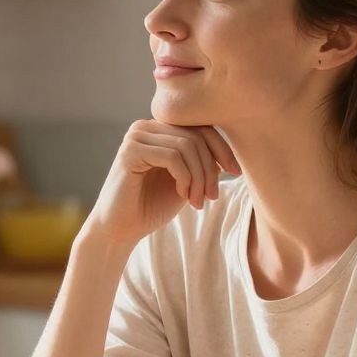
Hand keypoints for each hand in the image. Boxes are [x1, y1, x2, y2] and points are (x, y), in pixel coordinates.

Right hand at [82, 120, 239, 250]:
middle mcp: (146, 127)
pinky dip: (185, 178)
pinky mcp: (129, 151)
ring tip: (197, 201)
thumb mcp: (186, 181)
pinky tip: (182, 195)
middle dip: (210, 169)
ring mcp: (136, 136)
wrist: (120, 230)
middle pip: (196, 136)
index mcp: (159, 129)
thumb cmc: (152, 207)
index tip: (235, 173)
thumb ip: (202, 161)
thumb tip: (230, 150)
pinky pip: (172, 156)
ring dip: (199, 178)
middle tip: (211, 197)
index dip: (222, 148)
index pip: (200, 126)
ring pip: (187, 146)